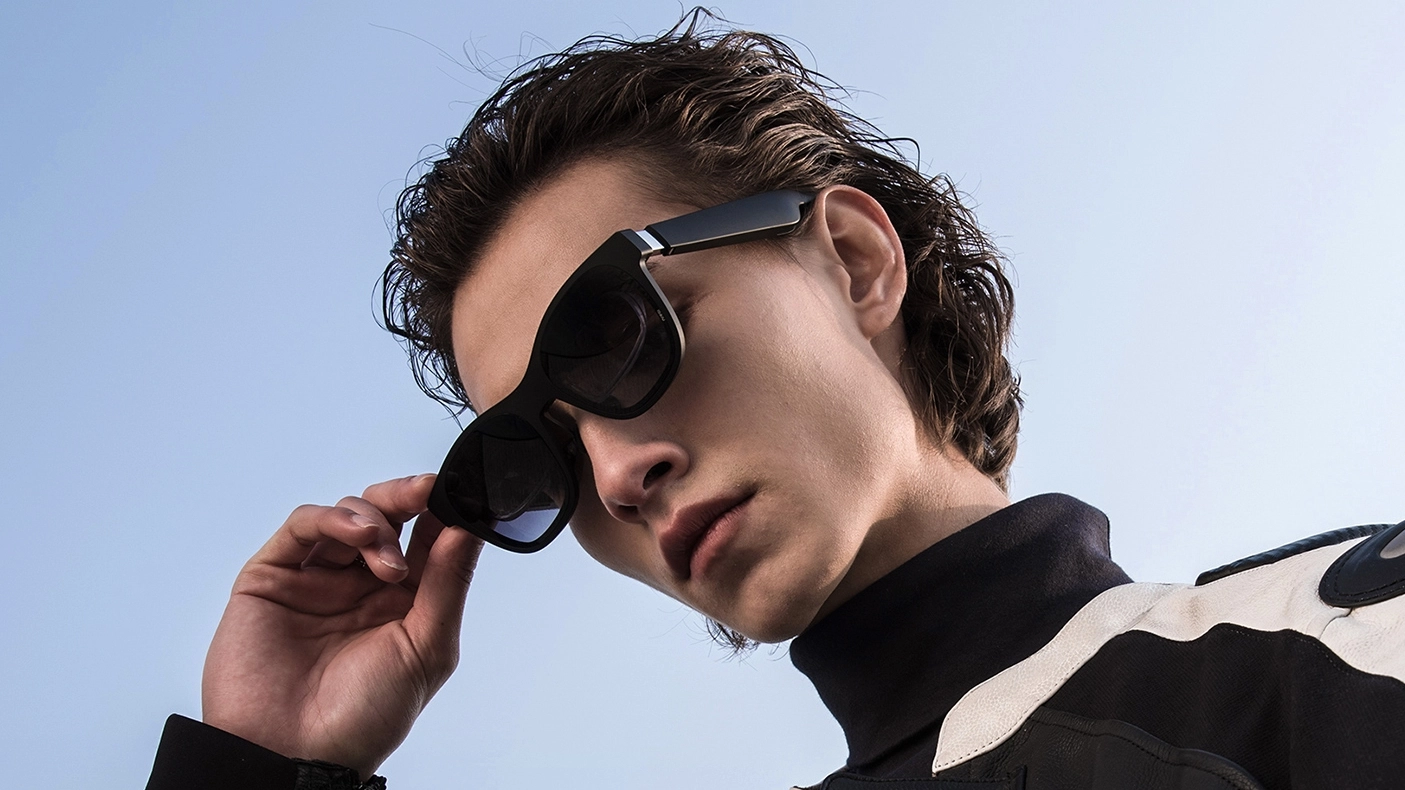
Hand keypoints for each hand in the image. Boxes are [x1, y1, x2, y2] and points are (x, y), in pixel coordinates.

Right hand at [201, 474, 482, 777]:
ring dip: (373, 516)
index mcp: (403, 601)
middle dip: (408, 497)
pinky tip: (356, 533)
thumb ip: (446, 585)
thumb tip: (467, 528)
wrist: (292, 755)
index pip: (427, 538)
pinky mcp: (273, 576)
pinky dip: (331, 517)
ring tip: (384, 552)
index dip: (443, 510)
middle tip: (426, 491)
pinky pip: (302, 527)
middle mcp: (360, 584)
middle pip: (387, 515)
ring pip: (347, 515)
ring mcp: (317, 577)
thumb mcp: (426, 650)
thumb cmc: (363, 717)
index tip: (460, 489)